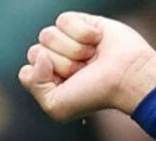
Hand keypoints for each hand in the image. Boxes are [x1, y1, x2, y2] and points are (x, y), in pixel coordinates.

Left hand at [18, 12, 155, 120]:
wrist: (127, 77)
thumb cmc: (94, 95)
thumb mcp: (55, 106)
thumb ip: (33, 84)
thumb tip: (40, 54)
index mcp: (47, 80)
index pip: (27, 69)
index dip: (44, 76)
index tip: (68, 84)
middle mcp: (56, 59)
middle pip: (35, 51)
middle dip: (60, 63)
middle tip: (82, 71)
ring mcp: (68, 40)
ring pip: (47, 34)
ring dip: (71, 48)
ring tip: (90, 57)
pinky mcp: (83, 22)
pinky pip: (63, 20)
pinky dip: (80, 32)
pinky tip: (96, 41)